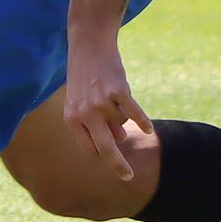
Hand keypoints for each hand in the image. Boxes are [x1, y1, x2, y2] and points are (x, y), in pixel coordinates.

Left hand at [64, 36, 150, 180]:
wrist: (88, 44)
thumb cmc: (84, 75)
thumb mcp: (79, 100)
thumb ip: (93, 122)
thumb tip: (118, 139)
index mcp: (72, 118)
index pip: (89, 148)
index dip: (101, 152)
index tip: (111, 160)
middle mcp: (85, 113)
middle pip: (105, 149)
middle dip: (118, 166)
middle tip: (128, 177)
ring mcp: (102, 102)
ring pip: (123, 124)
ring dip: (123, 115)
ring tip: (114, 96)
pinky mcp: (118, 91)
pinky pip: (134, 114)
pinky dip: (143, 122)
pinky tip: (149, 130)